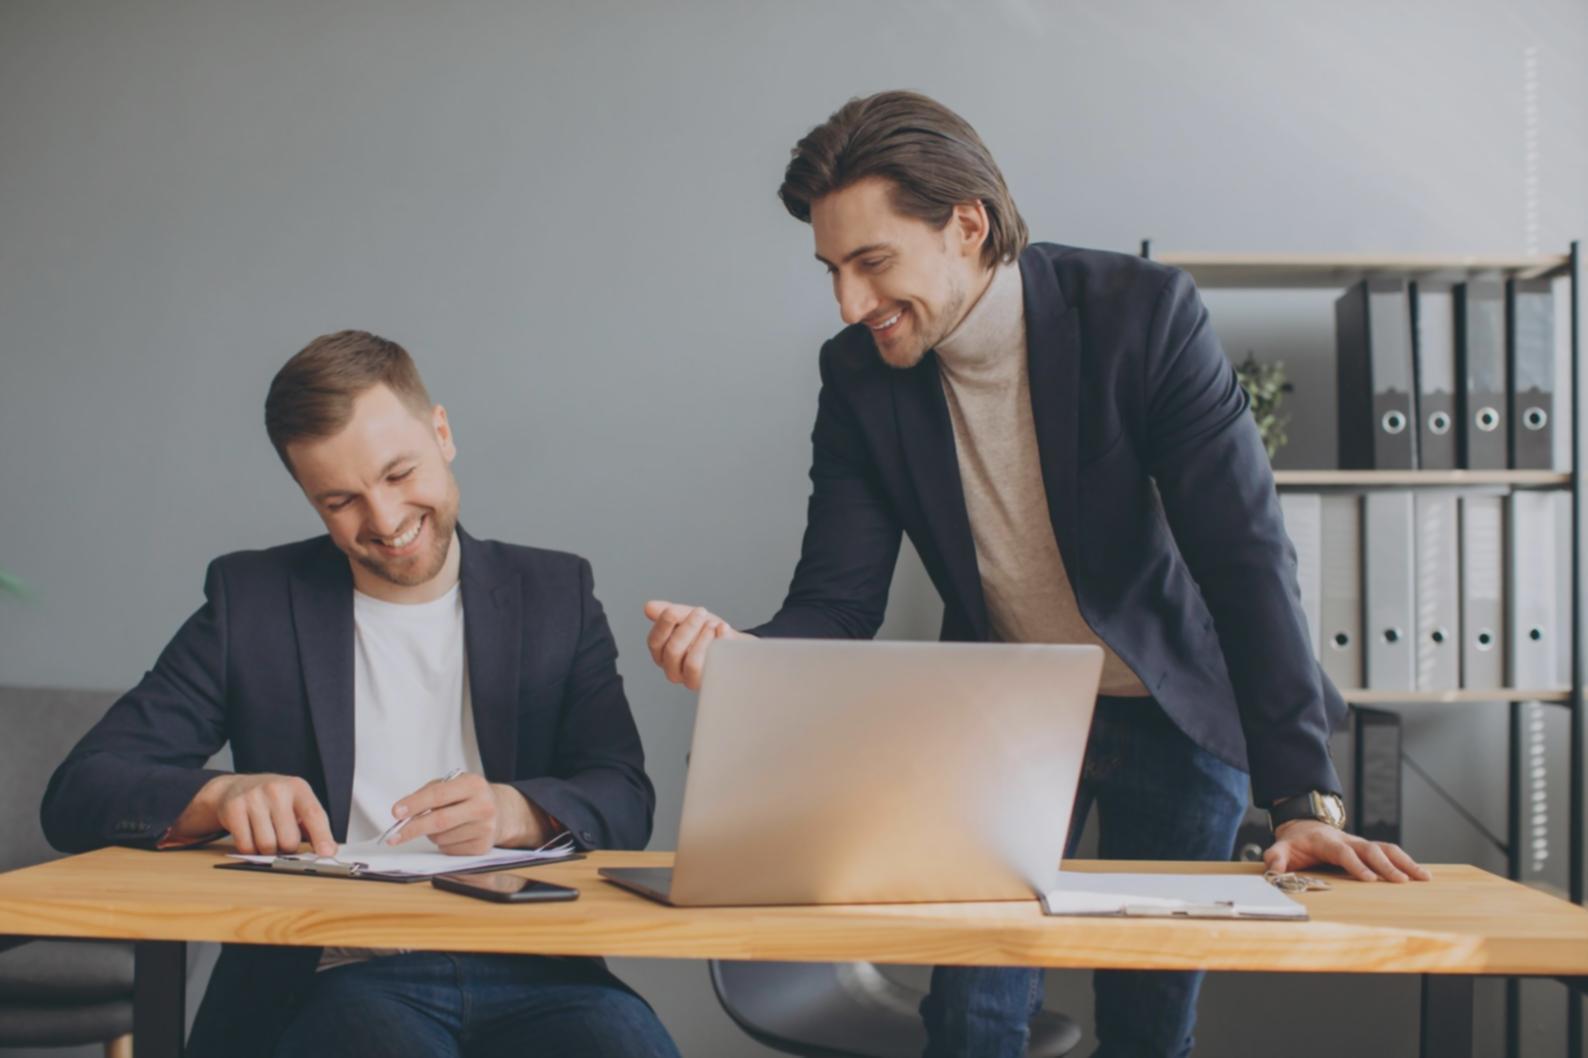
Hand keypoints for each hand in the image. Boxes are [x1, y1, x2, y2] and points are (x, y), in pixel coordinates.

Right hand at [177, 773, 335, 856]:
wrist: (235, 787)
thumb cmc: (273, 800)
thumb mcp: (297, 803)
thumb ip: (313, 826)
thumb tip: (328, 851)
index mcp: (298, 788)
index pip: (314, 814)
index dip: (322, 836)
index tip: (327, 853)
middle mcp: (276, 790)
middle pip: (289, 840)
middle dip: (287, 847)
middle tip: (281, 837)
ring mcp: (253, 797)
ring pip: (267, 846)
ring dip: (267, 850)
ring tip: (266, 834)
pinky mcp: (234, 808)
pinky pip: (246, 846)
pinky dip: (250, 849)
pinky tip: (250, 835)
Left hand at [386, 772, 548, 854]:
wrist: (501, 812)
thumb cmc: (469, 797)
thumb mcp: (453, 785)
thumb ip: (428, 794)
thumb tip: (404, 813)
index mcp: (473, 784)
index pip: (439, 794)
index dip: (415, 804)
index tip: (396, 812)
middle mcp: (483, 806)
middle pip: (439, 821)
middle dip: (412, 828)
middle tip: (394, 835)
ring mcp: (485, 828)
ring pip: (441, 838)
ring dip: (431, 835)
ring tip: (442, 825)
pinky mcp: (482, 847)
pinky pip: (449, 849)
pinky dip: (443, 844)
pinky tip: (454, 834)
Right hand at [643, 600, 752, 690]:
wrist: (730, 644)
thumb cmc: (706, 631)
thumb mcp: (688, 617)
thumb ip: (671, 613)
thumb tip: (648, 607)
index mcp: (661, 653)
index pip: (655, 641)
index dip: (662, 625)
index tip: (673, 610)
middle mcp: (672, 669)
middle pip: (673, 650)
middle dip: (687, 627)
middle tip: (701, 612)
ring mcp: (689, 679)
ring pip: (691, 662)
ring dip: (703, 638)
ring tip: (712, 623)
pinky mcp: (708, 682)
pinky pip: (711, 666)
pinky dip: (719, 643)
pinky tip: (723, 629)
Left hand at [1265, 820, 1431, 882]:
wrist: (1304, 825)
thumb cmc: (1295, 842)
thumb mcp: (1281, 848)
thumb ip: (1277, 858)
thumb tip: (1275, 872)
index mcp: (1326, 841)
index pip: (1343, 852)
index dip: (1356, 865)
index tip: (1369, 879)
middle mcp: (1347, 840)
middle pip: (1370, 849)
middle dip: (1386, 865)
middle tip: (1401, 881)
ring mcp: (1359, 843)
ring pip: (1385, 848)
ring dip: (1404, 862)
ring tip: (1423, 877)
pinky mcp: (1367, 848)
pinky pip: (1389, 851)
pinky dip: (1406, 861)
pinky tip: (1422, 874)